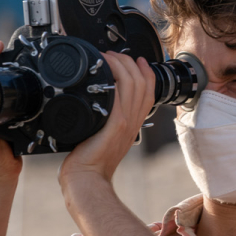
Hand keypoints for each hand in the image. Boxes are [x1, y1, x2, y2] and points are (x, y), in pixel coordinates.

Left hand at [59, 52, 155, 188]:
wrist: (87, 179)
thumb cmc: (90, 165)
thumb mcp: (103, 140)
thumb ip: (105, 124)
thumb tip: (96, 111)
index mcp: (132, 126)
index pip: (149, 93)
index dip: (147, 74)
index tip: (140, 61)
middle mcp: (133, 123)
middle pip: (143, 84)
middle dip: (132, 63)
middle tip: (117, 55)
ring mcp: (125, 123)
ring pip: (133, 84)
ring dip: (122, 65)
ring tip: (109, 57)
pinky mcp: (115, 124)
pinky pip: (120, 94)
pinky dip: (114, 76)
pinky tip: (105, 69)